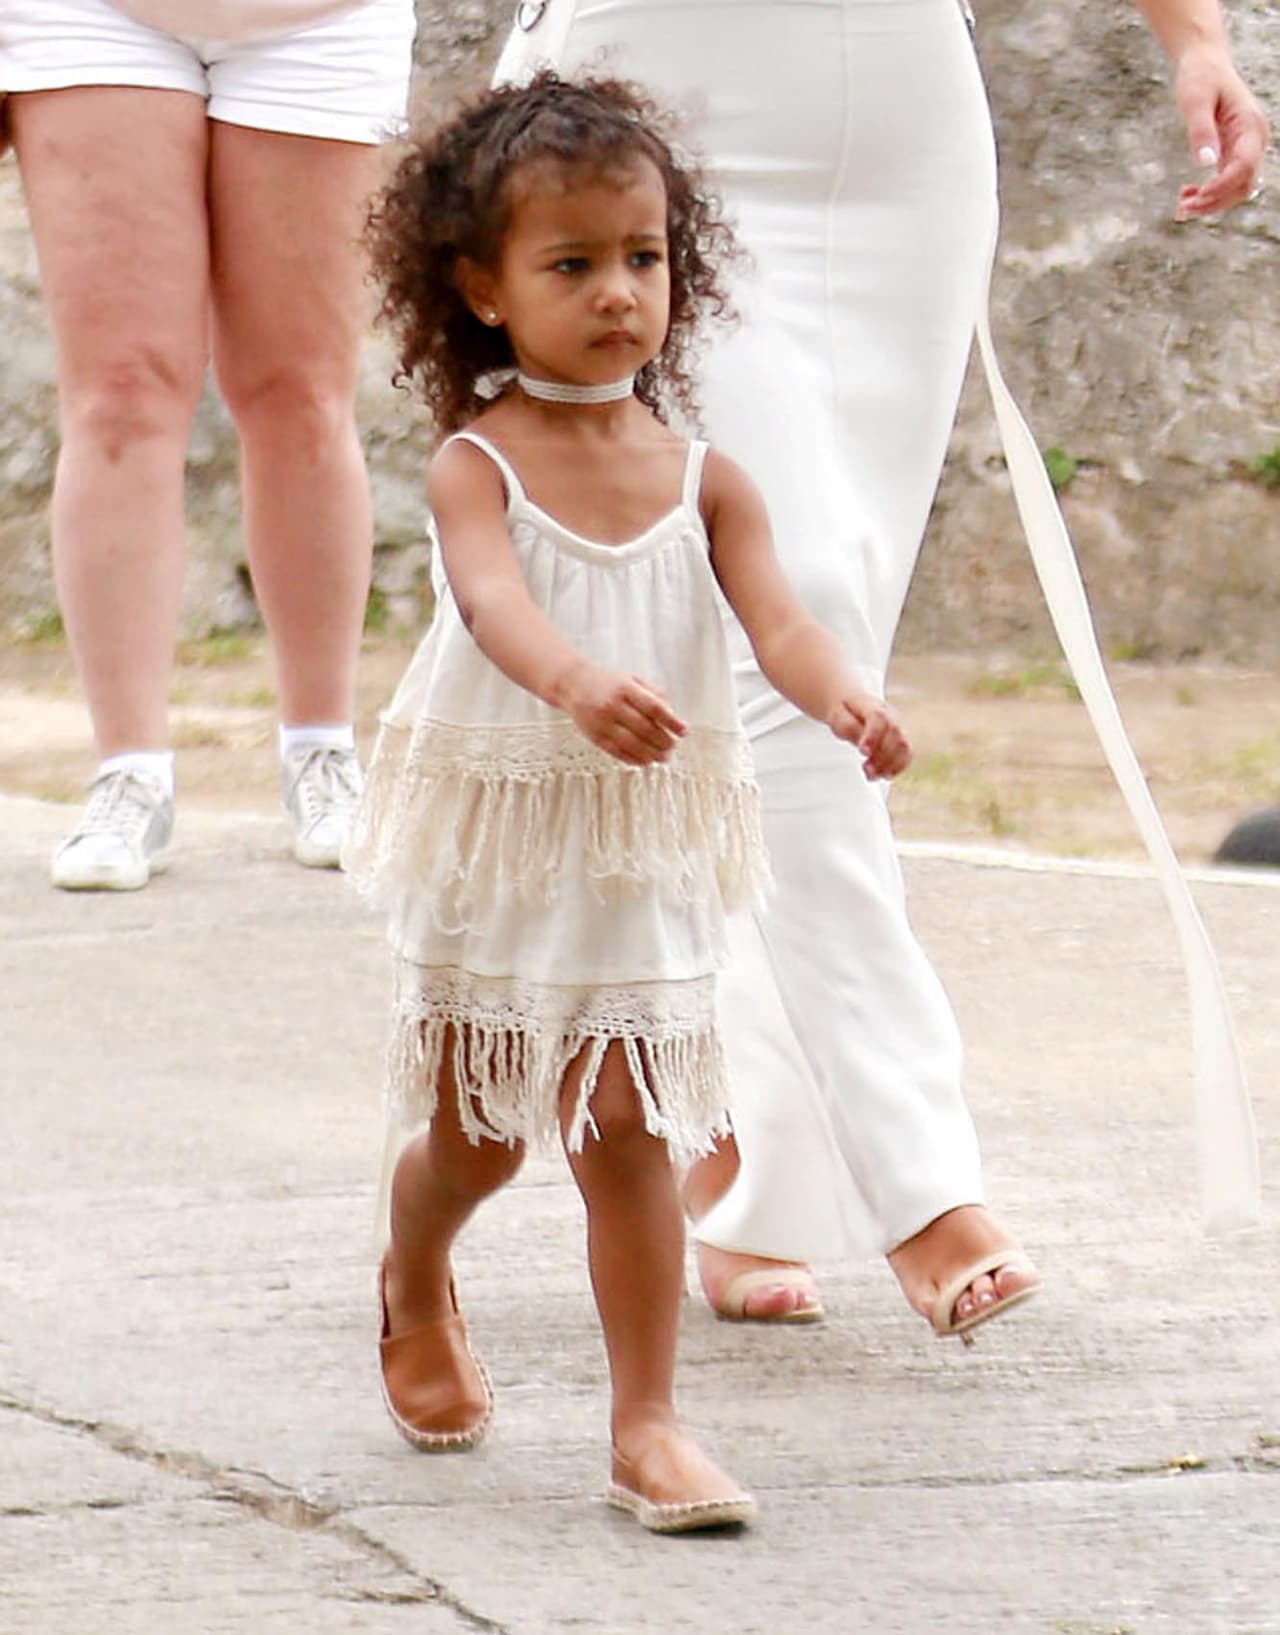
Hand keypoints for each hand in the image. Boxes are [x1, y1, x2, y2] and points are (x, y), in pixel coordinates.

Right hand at [562, 665, 687, 765]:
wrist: (573, 685)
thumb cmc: (608, 683)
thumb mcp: (632, 679)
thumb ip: (653, 692)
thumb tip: (672, 713)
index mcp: (625, 689)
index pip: (654, 708)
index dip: (672, 721)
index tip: (684, 731)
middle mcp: (613, 706)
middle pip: (645, 729)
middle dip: (664, 741)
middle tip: (674, 746)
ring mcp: (603, 723)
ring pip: (633, 744)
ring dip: (652, 754)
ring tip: (664, 757)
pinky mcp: (596, 737)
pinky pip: (618, 753)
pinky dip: (635, 759)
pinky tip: (646, 761)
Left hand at [827, 694, 911, 779]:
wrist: (850, 705)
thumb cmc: (844, 712)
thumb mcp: (837, 717)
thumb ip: (850, 728)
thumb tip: (863, 744)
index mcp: (873, 705)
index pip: (878, 718)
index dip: (873, 736)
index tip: (863, 752)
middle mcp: (891, 715)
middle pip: (895, 734)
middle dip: (881, 756)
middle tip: (866, 770)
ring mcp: (899, 727)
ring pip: (904, 747)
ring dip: (889, 765)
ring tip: (872, 775)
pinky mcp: (901, 739)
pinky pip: (907, 755)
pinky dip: (897, 768)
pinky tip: (884, 775)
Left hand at [1170, 47, 1267, 219]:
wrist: (1205, 63)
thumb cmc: (1201, 77)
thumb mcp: (1195, 100)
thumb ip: (1201, 131)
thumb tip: (1206, 163)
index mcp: (1250, 125)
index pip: (1244, 166)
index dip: (1222, 186)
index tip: (1196, 197)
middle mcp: (1254, 139)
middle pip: (1244, 185)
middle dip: (1216, 201)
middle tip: (1182, 209)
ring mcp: (1246, 147)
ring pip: (1237, 188)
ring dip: (1212, 203)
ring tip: (1181, 206)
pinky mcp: (1234, 152)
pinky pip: (1227, 181)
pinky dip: (1209, 194)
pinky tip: (1186, 195)